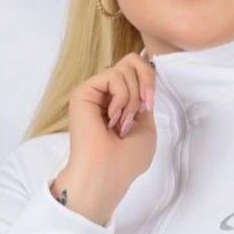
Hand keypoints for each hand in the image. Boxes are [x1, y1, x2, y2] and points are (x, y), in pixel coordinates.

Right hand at [57, 52, 159, 222]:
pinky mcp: (83, 91)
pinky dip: (122, 98)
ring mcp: (94, 92)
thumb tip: (145, 73)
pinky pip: (114, 76)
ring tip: (122, 123)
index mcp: (120, 102)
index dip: (149, 79)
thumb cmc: (128, 159)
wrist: (108, 173)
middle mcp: (106, 94)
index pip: (137, 69)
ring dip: (133, 98)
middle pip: (132, 60)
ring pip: (125, 68)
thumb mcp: (147, 126)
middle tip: (141, 110)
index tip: (149, 104)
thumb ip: (144, 99)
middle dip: (145, 82)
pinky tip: (113, 118)